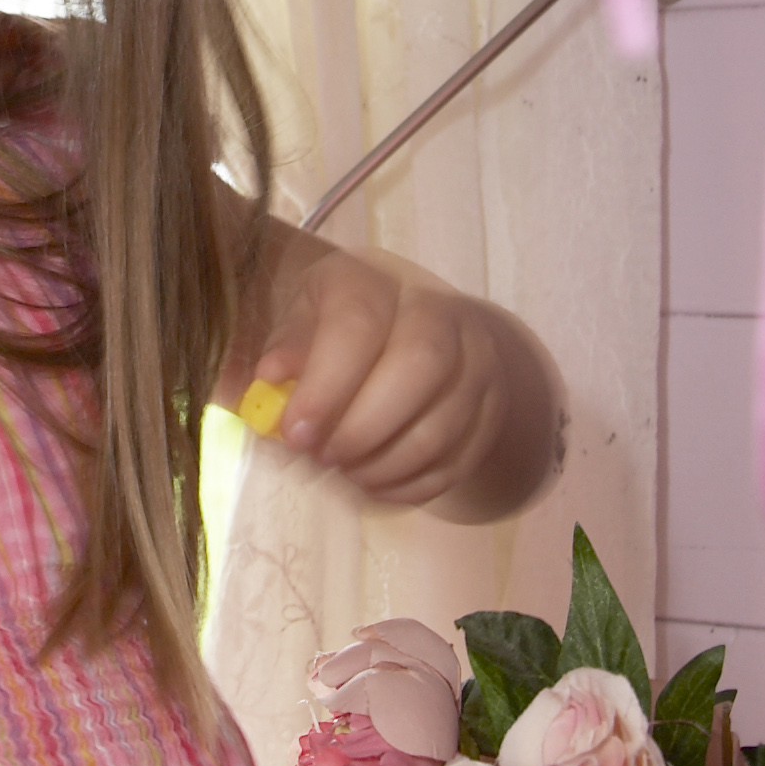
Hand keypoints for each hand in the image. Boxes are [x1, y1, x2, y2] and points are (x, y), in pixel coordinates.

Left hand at [244, 242, 556, 518]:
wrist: (414, 344)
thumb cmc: (335, 338)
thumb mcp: (299, 331)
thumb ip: (284, 353)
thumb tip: (271, 376)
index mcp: (372, 281)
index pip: (360, 320)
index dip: (326, 383)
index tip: (295, 434)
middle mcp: (435, 310)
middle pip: (420, 363)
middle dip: (363, 427)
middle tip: (322, 458)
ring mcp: (475, 359)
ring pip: (442, 422)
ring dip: (385, 464)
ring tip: (346, 473)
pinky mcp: (492, 408)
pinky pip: (459, 459)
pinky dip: (411, 484)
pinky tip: (375, 484)